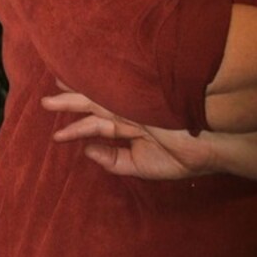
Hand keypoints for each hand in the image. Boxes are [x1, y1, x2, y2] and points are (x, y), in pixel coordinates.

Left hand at [40, 84, 214, 179]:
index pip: (100, 123)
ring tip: (49, 98)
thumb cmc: (184, 156)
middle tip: (46, 101)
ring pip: (97, 99)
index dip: (78, 128)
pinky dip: (91, 94)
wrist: (211, 145)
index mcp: (134, 125)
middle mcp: (131, 112)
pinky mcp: (141, 100)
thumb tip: (87, 151)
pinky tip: (73, 90)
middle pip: (94, 105)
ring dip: (72, 98)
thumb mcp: (141, 166)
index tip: (57, 135)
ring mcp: (135, 105)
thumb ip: (115, 161)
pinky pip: (110, 95)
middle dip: (71, 103)